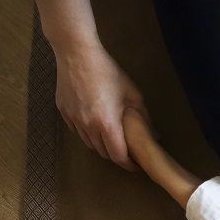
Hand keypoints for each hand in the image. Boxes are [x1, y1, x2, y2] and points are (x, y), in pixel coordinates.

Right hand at [53, 41, 146, 171]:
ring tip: (111, 140)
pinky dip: (87, 134)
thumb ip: (144, 118)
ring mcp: (73, 119)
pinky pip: (76, 131)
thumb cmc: (108, 72)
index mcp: (106, 124)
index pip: (117, 156)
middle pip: (103, 152)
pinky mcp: (63, 112)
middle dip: (116, 155)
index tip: (135, 166)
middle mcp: (87, 126)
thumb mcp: (133, 95)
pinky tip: (95, 126)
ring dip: (101, 145)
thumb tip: (155, 136)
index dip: (128, 164)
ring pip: (88, 143)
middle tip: (126, 152)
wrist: (77, 54)